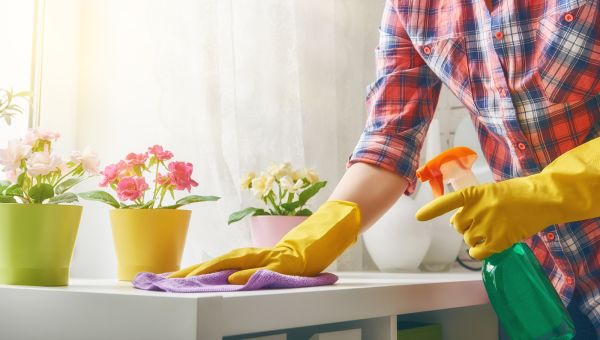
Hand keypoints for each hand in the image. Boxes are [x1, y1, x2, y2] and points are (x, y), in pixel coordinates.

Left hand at [168, 200, 360, 283]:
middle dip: (191, 271)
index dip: (192, 270)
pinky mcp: (283, 261)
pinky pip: (262, 269)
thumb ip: (247, 271)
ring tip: (188, 277)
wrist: (319, 240)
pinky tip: (232, 278)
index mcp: (246, 257)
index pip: (214, 263)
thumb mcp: (267, 266)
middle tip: (168, 279)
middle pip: (217, 262)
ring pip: (233, 263)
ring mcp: (266, 257)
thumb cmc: (292, 255)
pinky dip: (246, 273)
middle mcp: (252, 255)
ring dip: (209, 269)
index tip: (169, 278)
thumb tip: (225, 279)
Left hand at [416, 137, 599, 259]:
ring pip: (468, 239)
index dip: (432, 211)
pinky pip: (478, 252)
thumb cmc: (518, 194)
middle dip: (466, 226)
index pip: (447, 202)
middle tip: (484, 222)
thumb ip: (473, 204)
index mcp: (474, 193)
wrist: (542, 198)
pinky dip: (480, 251)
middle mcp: (477, 209)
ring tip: (494, 230)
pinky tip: (489, 245)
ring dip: (476, 238)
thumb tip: (458, 223)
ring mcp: (487, 225)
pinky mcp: (498, 240)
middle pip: (458, 226)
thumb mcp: (491, 192)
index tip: (418, 217)